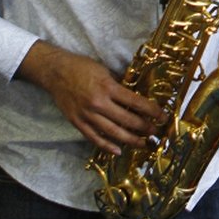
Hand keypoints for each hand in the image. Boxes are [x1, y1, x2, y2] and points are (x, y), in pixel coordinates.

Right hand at [15, 42, 165, 155]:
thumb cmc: (82, 68)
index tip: (163, 116)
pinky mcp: (77, 123)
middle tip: (156, 132)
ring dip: (131, 140)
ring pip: (113, 132)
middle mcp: (98, 103)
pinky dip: (107, 146)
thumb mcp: (105, 72)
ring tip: (143, 143)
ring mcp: (87, 115)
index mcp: (108, 87)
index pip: (136, 102)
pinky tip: (119, 151)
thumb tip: (136, 99)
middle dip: (145, 127)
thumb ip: (119, 86)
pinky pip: (94, 138)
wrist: (55, 72)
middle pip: (127, 120)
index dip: (152, 111)